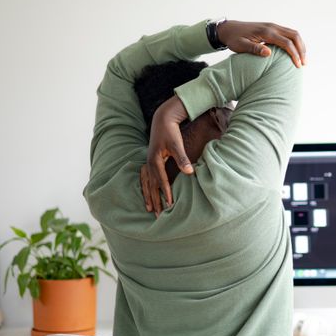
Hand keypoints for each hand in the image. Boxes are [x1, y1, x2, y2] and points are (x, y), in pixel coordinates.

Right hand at [144, 96, 192, 216]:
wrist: (162, 120)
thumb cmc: (171, 132)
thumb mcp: (177, 144)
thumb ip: (182, 158)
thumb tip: (190, 172)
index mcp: (155, 159)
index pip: (161, 180)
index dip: (166, 193)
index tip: (170, 204)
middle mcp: (149, 163)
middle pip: (152, 185)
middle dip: (156, 200)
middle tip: (159, 216)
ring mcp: (148, 163)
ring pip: (147, 184)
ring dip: (149, 197)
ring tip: (150, 210)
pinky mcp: (149, 162)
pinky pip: (146, 180)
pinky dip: (146, 189)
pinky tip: (147, 197)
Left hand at [217, 20, 305, 67]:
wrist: (229, 28)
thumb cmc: (234, 39)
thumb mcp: (240, 46)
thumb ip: (254, 49)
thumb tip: (268, 53)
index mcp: (266, 32)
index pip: (286, 43)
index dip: (294, 54)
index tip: (298, 66)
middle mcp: (272, 27)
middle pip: (294, 36)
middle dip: (301, 50)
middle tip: (304, 63)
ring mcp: (273, 26)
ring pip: (293, 33)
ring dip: (300, 45)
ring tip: (302, 59)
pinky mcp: (272, 28)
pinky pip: (288, 33)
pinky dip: (295, 42)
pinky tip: (295, 52)